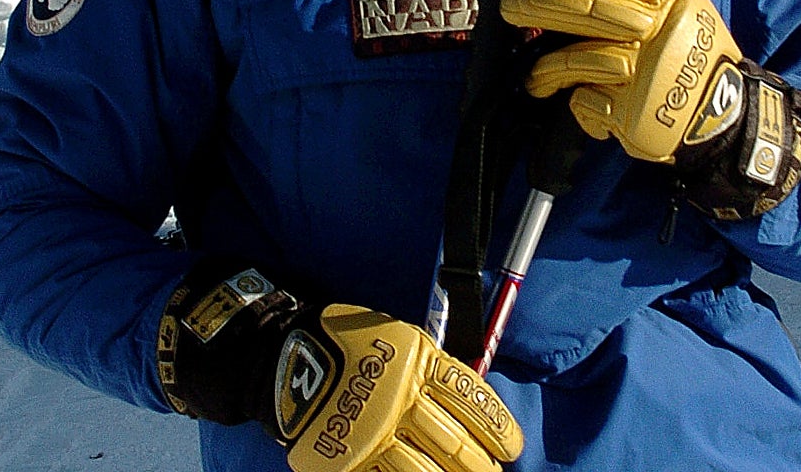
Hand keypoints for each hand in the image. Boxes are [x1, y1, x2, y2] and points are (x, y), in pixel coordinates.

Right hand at [159, 266, 523, 470]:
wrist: (288, 357)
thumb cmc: (351, 345)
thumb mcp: (399, 341)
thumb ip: (432, 370)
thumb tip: (471, 406)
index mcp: (418, 361)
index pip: (469, 397)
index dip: (496, 426)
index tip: (512, 447)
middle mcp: (399, 398)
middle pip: (452, 443)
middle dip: (479, 467)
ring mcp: (372, 431)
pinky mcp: (345, 458)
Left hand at [499, 0, 800, 219]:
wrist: (722, 116)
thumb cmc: (684, 57)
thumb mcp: (676, 12)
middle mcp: (661, 30)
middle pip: (591, 11)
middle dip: (540, 5)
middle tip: (510, 4)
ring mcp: (648, 71)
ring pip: (582, 58)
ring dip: (548, 67)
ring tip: (534, 77)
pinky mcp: (637, 111)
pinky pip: (588, 101)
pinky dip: (579, 104)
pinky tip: (580, 106)